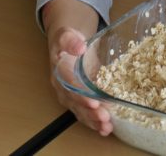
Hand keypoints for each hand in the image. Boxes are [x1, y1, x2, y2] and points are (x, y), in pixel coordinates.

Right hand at [42, 0, 109, 134]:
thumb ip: (71, 40)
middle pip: (75, 102)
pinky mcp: (76, 100)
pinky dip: (93, 122)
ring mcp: (68, 95)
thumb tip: (79, 47)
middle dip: (90, 112)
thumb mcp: (68, 35)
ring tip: (106, 127)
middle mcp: (62, 86)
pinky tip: (104, 129)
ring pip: (79, 111)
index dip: (81, 94)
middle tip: (104, 118)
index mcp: (59, 70)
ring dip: (92, 120)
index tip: (93, 102)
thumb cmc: (68, 40)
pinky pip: (83, 113)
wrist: (66, 45)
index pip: (69, 85)